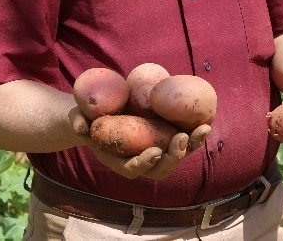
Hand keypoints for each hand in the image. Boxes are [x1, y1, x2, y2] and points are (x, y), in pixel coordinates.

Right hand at [68, 107, 210, 179]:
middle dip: (174, 156)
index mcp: (118, 160)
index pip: (132, 169)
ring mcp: (154, 150)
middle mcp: (139, 160)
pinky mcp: (164, 137)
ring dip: (191, 146)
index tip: (153, 152)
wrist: (99, 112)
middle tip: (181, 138)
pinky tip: (206, 120)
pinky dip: (195, 133)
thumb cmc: (86, 117)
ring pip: (176, 156)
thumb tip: (81, 126)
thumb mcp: (77, 117)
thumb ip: (77, 121)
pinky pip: (182, 140)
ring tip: (203, 130)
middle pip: (161, 169)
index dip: (144, 164)